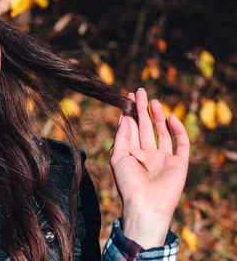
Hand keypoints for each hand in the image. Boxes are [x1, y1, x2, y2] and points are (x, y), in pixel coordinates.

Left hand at [110, 88, 189, 247]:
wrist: (145, 205)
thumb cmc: (127, 183)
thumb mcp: (118, 156)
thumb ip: (122, 136)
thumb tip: (124, 117)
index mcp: (131, 154)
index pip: (131, 129)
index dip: (130, 114)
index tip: (127, 98)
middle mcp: (147, 155)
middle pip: (146, 127)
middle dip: (143, 110)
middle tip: (140, 92)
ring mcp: (163, 159)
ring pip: (162, 132)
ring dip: (158, 116)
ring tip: (153, 101)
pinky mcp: (179, 163)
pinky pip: (180, 143)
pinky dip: (178, 130)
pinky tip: (170, 117)